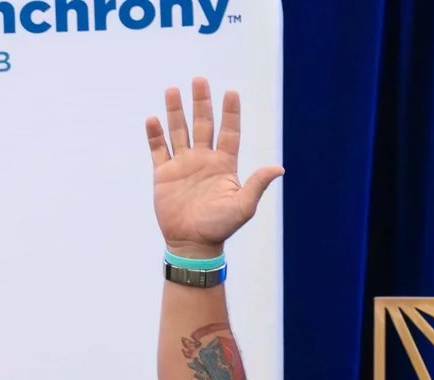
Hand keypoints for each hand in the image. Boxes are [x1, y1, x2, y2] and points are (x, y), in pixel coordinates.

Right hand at [145, 78, 282, 256]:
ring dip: (176, 111)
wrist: (192, 245)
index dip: (230, 113)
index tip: (231, 92)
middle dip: (201, 102)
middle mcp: (203, 160)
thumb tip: (279, 168)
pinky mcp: (164, 174)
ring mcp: (183, 165)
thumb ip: (257, 184)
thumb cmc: (220, 227)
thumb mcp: (243, 206)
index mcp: (224, 165)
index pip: (228, 132)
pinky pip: (158, 149)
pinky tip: (153, 119)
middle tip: (199, 79)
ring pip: (179, 131)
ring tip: (173, 89)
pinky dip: (155, 135)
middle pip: (202, 124)